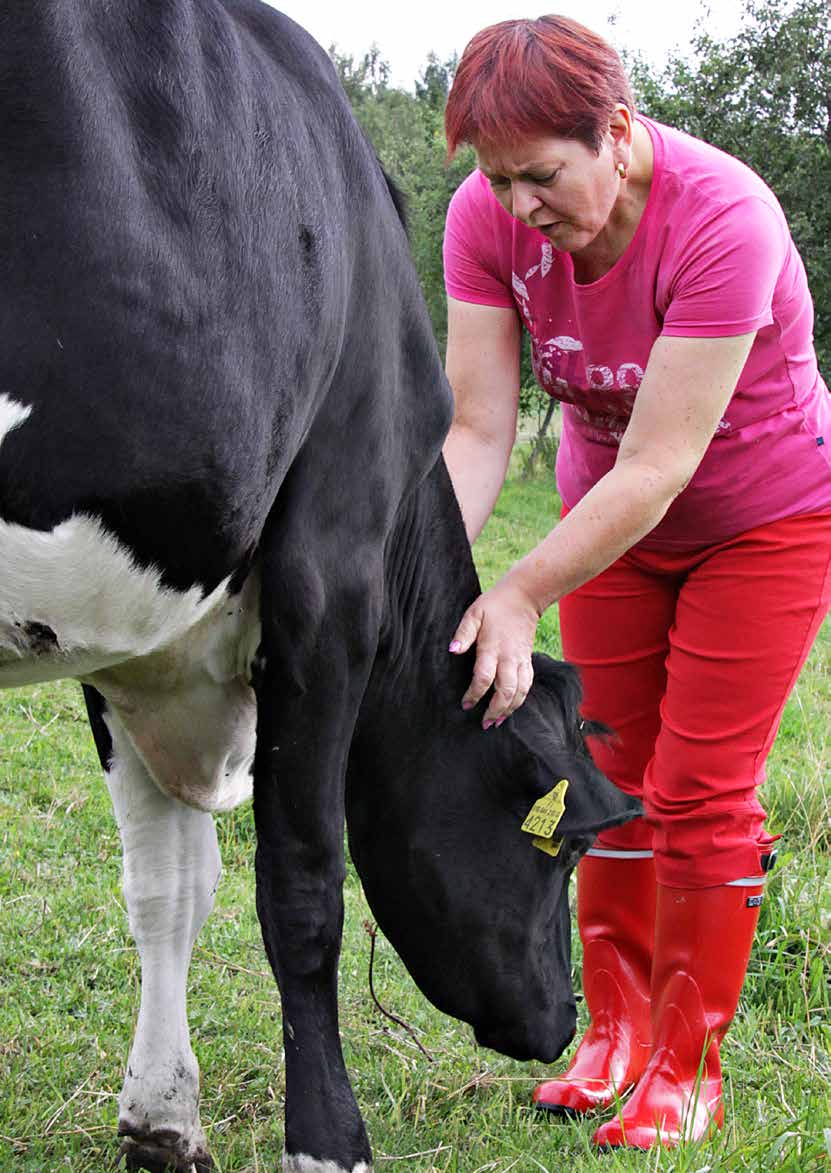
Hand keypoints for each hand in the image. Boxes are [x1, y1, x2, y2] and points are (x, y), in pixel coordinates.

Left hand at [448, 575, 541, 727]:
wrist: (524, 597)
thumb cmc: (494, 606)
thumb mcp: (473, 614)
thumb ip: (463, 634)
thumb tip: (452, 651)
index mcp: (492, 647)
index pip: (484, 678)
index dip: (475, 694)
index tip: (466, 704)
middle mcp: (509, 657)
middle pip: (506, 691)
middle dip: (495, 710)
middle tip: (484, 723)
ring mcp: (521, 660)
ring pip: (520, 692)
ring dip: (510, 709)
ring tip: (497, 722)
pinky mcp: (528, 660)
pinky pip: (528, 685)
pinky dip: (521, 700)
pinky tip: (511, 709)